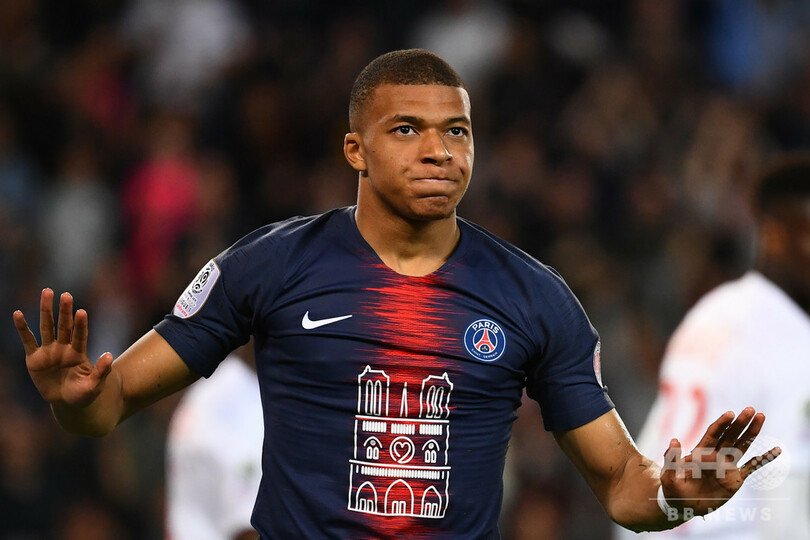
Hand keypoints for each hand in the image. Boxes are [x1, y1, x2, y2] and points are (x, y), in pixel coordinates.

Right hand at [13, 289, 113, 405]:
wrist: (67, 402)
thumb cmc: (84, 393)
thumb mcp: (95, 385)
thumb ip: (102, 371)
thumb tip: (109, 355)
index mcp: (79, 353)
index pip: (80, 335)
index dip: (80, 325)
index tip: (81, 312)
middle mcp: (64, 348)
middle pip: (64, 326)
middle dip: (64, 311)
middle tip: (66, 294)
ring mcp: (49, 351)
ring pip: (47, 327)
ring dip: (46, 310)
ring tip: (47, 292)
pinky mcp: (34, 358)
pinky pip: (28, 340)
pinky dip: (22, 328)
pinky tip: (17, 314)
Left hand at [660, 407, 780, 516]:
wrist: (684, 506)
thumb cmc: (673, 490)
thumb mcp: (668, 475)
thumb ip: (672, 458)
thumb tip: (674, 440)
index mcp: (700, 453)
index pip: (713, 434)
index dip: (721, 424)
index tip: (730, 414)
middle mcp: (716, 456)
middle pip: (730, 435)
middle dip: (740, 423)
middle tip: (750, 409)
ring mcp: (727, 466)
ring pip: (742, 445)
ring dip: (751, 432)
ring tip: (761, 416)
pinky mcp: (735, 479)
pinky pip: (752, 467)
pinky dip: (764, 459)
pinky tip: (776, 450)